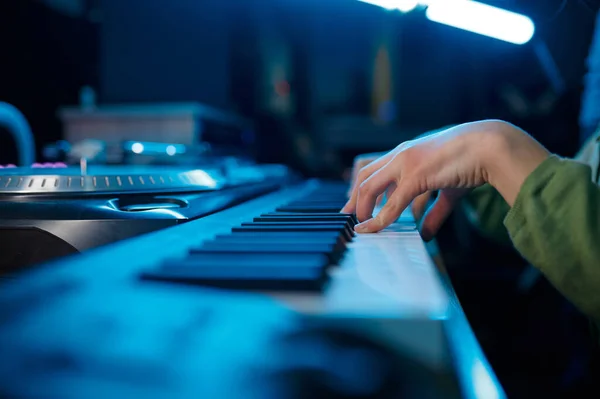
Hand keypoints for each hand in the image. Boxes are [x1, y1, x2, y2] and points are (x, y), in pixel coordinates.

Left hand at [342, 120, 549, 238]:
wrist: (492, 146)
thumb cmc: (473, 162)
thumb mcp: (448, 188)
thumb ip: (434, 210)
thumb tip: (424, 233)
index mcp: (407, 152)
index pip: (373, 169)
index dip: (361, 189)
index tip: (356, 208)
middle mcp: (401, 154)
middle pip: (364, 176)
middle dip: (353, 200)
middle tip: (350, 219)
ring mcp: (406, 162)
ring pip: (370, 187)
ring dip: (363, 210)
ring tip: (363, 228)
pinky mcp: (416, 174)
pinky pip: (392, 202)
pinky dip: (381, 219)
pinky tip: (374, 230)